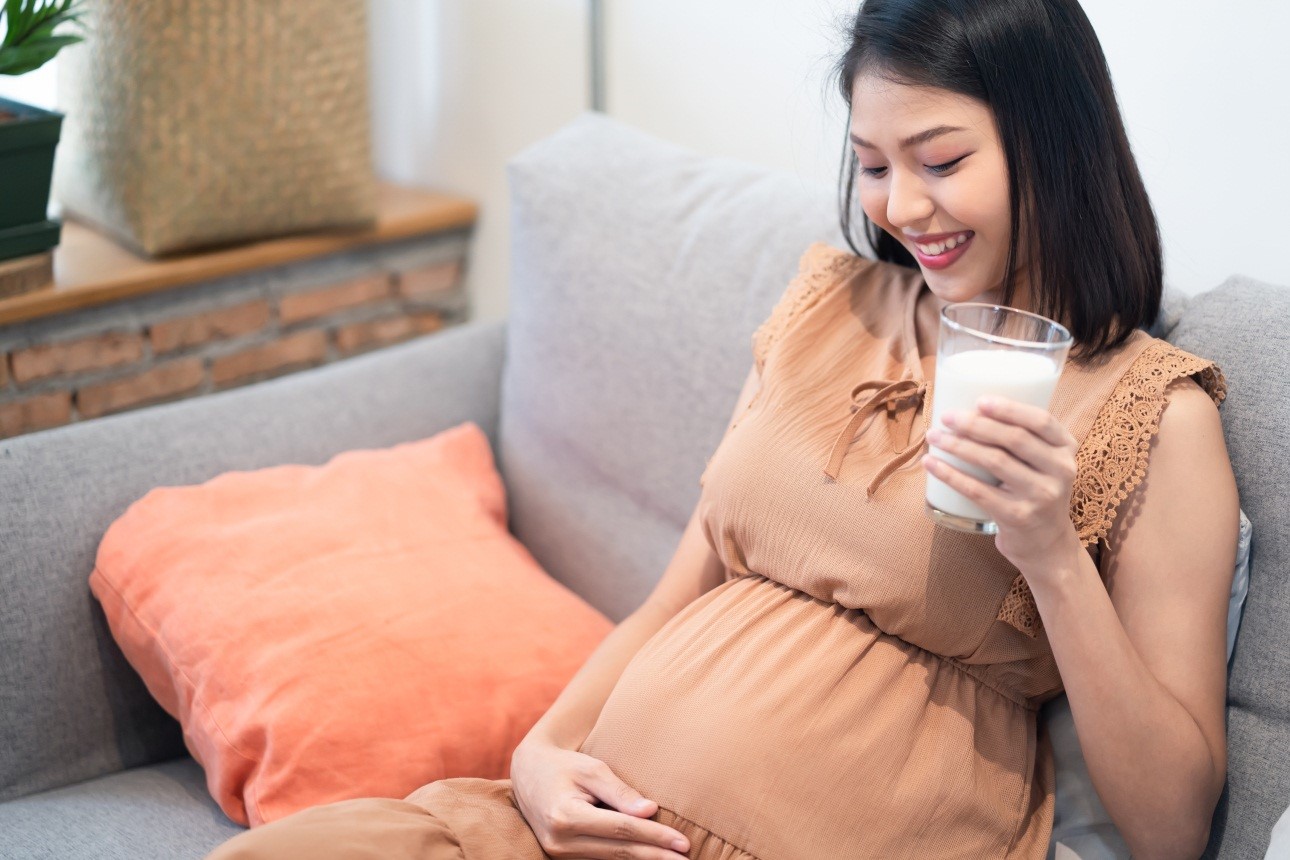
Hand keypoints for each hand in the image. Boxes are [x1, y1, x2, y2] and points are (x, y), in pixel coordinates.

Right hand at [510, 738, 690, 859]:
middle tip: (686, 858)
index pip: (621, 830)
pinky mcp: (561, 856)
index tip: (682, 842)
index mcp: (566, 815)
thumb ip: (620, 792)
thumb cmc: (564, 766)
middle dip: (655, 856)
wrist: (528, 773)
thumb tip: (650, 812)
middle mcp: (559, 840)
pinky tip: (647, 859)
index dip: (654, 837)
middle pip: (618, 851)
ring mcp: (558, 852)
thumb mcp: (592, 769)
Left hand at [922, 395, 1082, 582]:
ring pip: (994, 461)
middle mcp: (1060, 471)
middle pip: (1014, 438)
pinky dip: (950, 475)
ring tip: (934, 436)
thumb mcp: (1045, 462)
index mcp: (1066, 448)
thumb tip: (971, 407)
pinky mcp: (1018, 516)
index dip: (1009, 408)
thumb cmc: (1035, 490)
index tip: (979, 400)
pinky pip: (978, 491)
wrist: (1046, 543)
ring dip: (958, 446)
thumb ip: (1025, 437)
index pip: (1041, 421)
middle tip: (947, 417)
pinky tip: (931, 463)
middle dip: (975, 424)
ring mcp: (1041, 496)